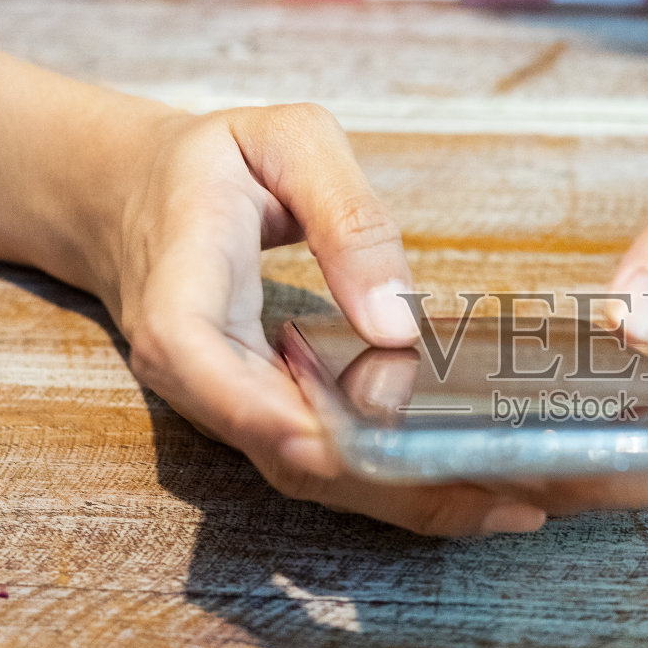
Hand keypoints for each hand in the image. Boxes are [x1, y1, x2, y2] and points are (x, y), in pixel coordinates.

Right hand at [87, 102, 546, 536]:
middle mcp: (199, 381)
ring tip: (519, 505)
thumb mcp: (282, 142)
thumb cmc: (208, 162)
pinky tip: (483, 487)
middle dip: (395, 487)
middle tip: (510, 497)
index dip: (283, 421)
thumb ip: (345, 217)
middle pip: (291, 458)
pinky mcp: (264, 418)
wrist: (129, 195)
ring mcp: (230, 410)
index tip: (356, 447)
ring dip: (413, 500)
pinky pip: (330, 462)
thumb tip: (397, 319)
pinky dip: (401, 481)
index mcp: (180, 305)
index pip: (217, 381)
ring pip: (318, 478)